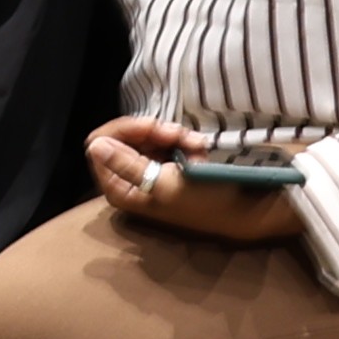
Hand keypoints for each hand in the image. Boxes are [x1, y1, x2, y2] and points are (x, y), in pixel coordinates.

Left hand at [86, 113, 306, 243]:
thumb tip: (94, 146)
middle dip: (153, 130)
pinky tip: (200, 148)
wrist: (244, 209)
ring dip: (173, 134)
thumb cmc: (205, 201)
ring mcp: (147, 169)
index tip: (157, 129)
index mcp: (119, 188)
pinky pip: (164, 139)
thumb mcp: (165, 183)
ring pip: (145, 134)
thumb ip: (127, 164)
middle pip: (123, 135)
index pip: (99, 144)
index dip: (126, 130)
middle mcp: (127, 179)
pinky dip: (182, 139)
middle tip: (180, 134)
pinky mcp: (166, 163)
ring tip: (197, 146)